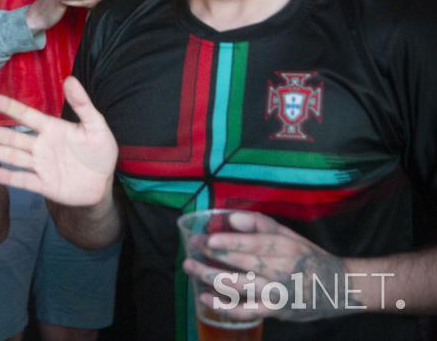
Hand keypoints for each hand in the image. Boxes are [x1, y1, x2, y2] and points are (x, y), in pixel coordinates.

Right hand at [0, 76, 117, 206]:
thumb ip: (82, 104)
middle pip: (12, 138)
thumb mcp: (96, 125)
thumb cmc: (99, 151)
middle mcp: (41, 146)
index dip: (9, 107)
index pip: (27, 116)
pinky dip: (8, 177)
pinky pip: (23, 180)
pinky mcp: (44, 185)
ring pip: (12, 157)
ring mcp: (40, 166)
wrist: (103, 182)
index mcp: (51, 129)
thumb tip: (70, 79)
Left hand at [182, 212, 351, 321]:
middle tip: (191, 246)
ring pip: (238, 286)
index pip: (252, 243)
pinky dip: (224, 306)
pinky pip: (245, 311)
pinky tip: (205, 298)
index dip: (227, 242)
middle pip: (241, 262)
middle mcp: (281, 270)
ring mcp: (277, 293)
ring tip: (190, 267)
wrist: (339, 289)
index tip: (206, 238)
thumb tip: (232, 218)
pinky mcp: (275, 310)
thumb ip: (260, 224)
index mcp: (285, 248)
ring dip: (210, 276)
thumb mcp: (290, 235)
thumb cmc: (308, 257)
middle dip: (212, 254)